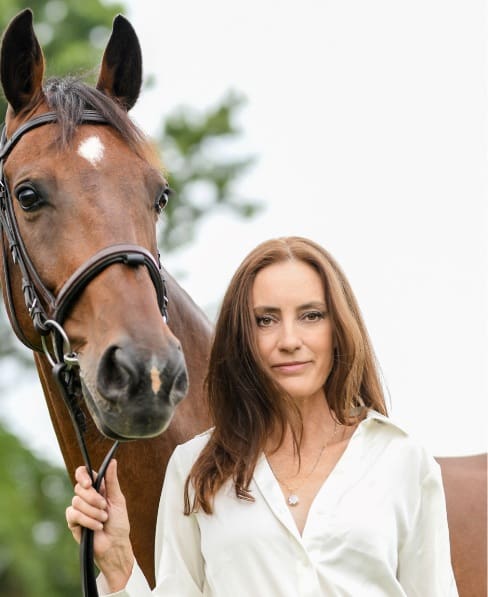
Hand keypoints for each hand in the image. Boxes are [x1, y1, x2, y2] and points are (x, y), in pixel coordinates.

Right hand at [66, 459, 133, 590]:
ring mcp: (78, 509)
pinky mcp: (73, 522)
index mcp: (97, 488)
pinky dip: (88, 521)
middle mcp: (86, 497)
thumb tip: (113, 461)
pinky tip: (97, 527)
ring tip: (103, 519)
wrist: (115, 545)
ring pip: (76, 502)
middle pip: (79, 488)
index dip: (82, 475)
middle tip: (104, 507)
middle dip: (93, 498)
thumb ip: (112, 481)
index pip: (83, 474)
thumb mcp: (118, 499)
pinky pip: (74, 515)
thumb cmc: (119, 523)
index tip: (88, 483)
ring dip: (93, 512)